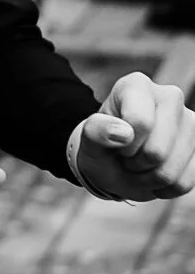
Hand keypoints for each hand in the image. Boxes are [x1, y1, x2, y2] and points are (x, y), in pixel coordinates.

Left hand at [77, 72, 194, 201]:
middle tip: (127, 156)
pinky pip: (184, 182)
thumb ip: (96, 131)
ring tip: (139, 165)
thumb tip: (125, 134)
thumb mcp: (88, 139)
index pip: (141, 123)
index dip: (125, 145)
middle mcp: (170, 96)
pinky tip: (155, 172)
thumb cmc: (102, 145)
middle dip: (136, 163)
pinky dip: (165, 188)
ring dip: (148, 178)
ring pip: (171, 171)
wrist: (115, 162)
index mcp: (137, 85)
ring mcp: (191, 121)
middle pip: (157, 152)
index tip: (117, 143)